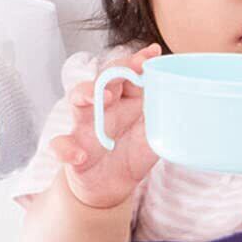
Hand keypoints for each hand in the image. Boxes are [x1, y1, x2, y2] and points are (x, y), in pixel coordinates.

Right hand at [49, 44, 162, 208]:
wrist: (112, 187)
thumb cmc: (132, 152)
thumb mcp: (153, 132)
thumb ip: (162, 113)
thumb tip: (181, 94)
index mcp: (123, 100)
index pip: (126, 73)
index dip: (136, 62)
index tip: (150, 54)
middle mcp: (102, 108)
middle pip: (102, 79)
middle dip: (113, 72)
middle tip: (128, 70)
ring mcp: (84, 128)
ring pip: (77, 102)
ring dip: (86, 94)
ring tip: (101, 97)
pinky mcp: (72, 152)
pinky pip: (61, 145)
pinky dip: (67, 150)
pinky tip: (80, 156)